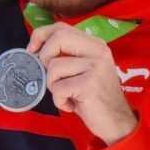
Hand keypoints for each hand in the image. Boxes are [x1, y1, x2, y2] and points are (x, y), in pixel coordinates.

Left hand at [27, 23, 136, 144]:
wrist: (117, 122)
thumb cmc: (95, 98)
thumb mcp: (84, 70)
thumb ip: (68, 56)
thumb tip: (35, 49)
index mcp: (96, 45)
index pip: (62, 27)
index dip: (41, 36)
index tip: (32, 50)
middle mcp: (98, 52)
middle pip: (58, 38)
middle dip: (44, 57)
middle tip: (50, 75)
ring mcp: (95, 67)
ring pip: (54, 67)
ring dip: (54, 86)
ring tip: (68, 95)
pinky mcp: (89, 85)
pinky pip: (58, 88)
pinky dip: (60, 101)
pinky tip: (72, 105)